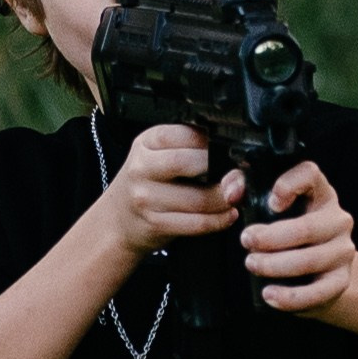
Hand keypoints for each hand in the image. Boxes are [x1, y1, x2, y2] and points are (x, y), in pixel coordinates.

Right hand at [101, 123, 243, 256]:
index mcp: (147, 142)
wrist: (118, 219)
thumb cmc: (146, 183)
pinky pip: (195, 223)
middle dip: (221, 171)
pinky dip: (218, 221)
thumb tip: (231, 147)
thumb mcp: (157, 154)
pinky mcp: (155, 223)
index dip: (215, 143)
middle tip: (239, 176)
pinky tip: (228, 215)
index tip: (233, 151)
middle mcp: (142, 167)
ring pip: (198, 199)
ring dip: (225, 200)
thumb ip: (187, 146)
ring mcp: (146, 197)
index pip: (187, 134)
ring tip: (236, 197)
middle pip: (190, 164)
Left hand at [241, 158, 354, 312]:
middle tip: (246, 242)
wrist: (318, 272)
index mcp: (319, 193)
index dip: (290, 184)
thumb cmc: (286, 233)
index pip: (311, 174)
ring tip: (252, 264)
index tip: (270, 202)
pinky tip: (270, 294)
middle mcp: (337, 219)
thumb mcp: (265, 205)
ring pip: (310, 260)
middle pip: (307, 227)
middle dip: (270, 237)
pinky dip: (291, 297)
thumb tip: (232, 194)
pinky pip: (318, 292)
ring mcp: (343, 251)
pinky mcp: (340, 281)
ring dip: (276, 266)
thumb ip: (243, 188)